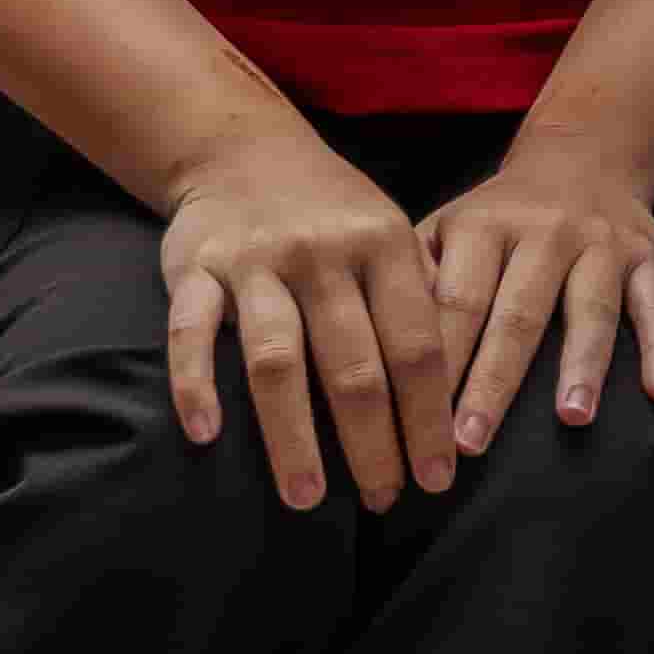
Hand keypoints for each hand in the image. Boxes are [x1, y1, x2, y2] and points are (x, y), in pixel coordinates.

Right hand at [158, 132, 462, 512]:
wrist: (244, 151)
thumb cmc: (334, 213)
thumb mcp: (392, 237)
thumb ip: (421, 300)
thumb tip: (461, 392)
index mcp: (386, 247)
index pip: (418, 347)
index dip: (429, 417)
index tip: (439, 478)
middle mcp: (325, 254)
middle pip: (354, 366)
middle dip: (373, 443)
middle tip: (384, 502)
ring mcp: (257, 262)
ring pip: (279, 361)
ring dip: (294, 436)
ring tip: (308, 498)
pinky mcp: (195, 269)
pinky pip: (192, 332)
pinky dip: (195, 384)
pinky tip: (207, 436)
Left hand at [424, 153, 653, 453]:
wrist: (581, 160)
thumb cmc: (495, 220)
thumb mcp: (445, 229)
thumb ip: (417, 280)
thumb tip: (380, 354)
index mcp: (484, 226)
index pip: (456, 303)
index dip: (437, 364)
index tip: (416, 425)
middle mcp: (545, 232)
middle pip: (518, 314)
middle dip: (493, 382)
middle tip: (471, 444)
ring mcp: (601, 244)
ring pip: (592, 309)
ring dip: (582, 365)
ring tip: (571, 418)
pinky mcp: (647, 256)